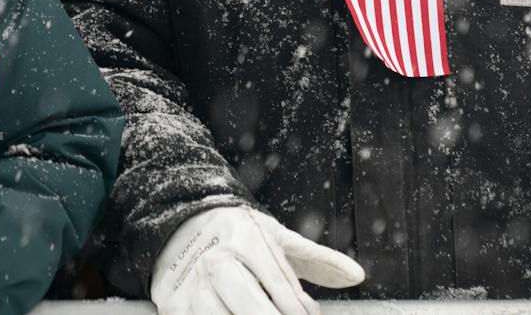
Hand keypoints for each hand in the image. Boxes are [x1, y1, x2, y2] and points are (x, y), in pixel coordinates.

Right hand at [150, 206, 363, 314]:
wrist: (177, 224)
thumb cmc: (236, 235)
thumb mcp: (275, 237)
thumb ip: (317, 258)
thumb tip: (357, 276)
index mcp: (245, 241)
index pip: (280, 286)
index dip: (298, 311)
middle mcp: (216, 262)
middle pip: (248, 303)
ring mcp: (192, 286)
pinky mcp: (173, 306)